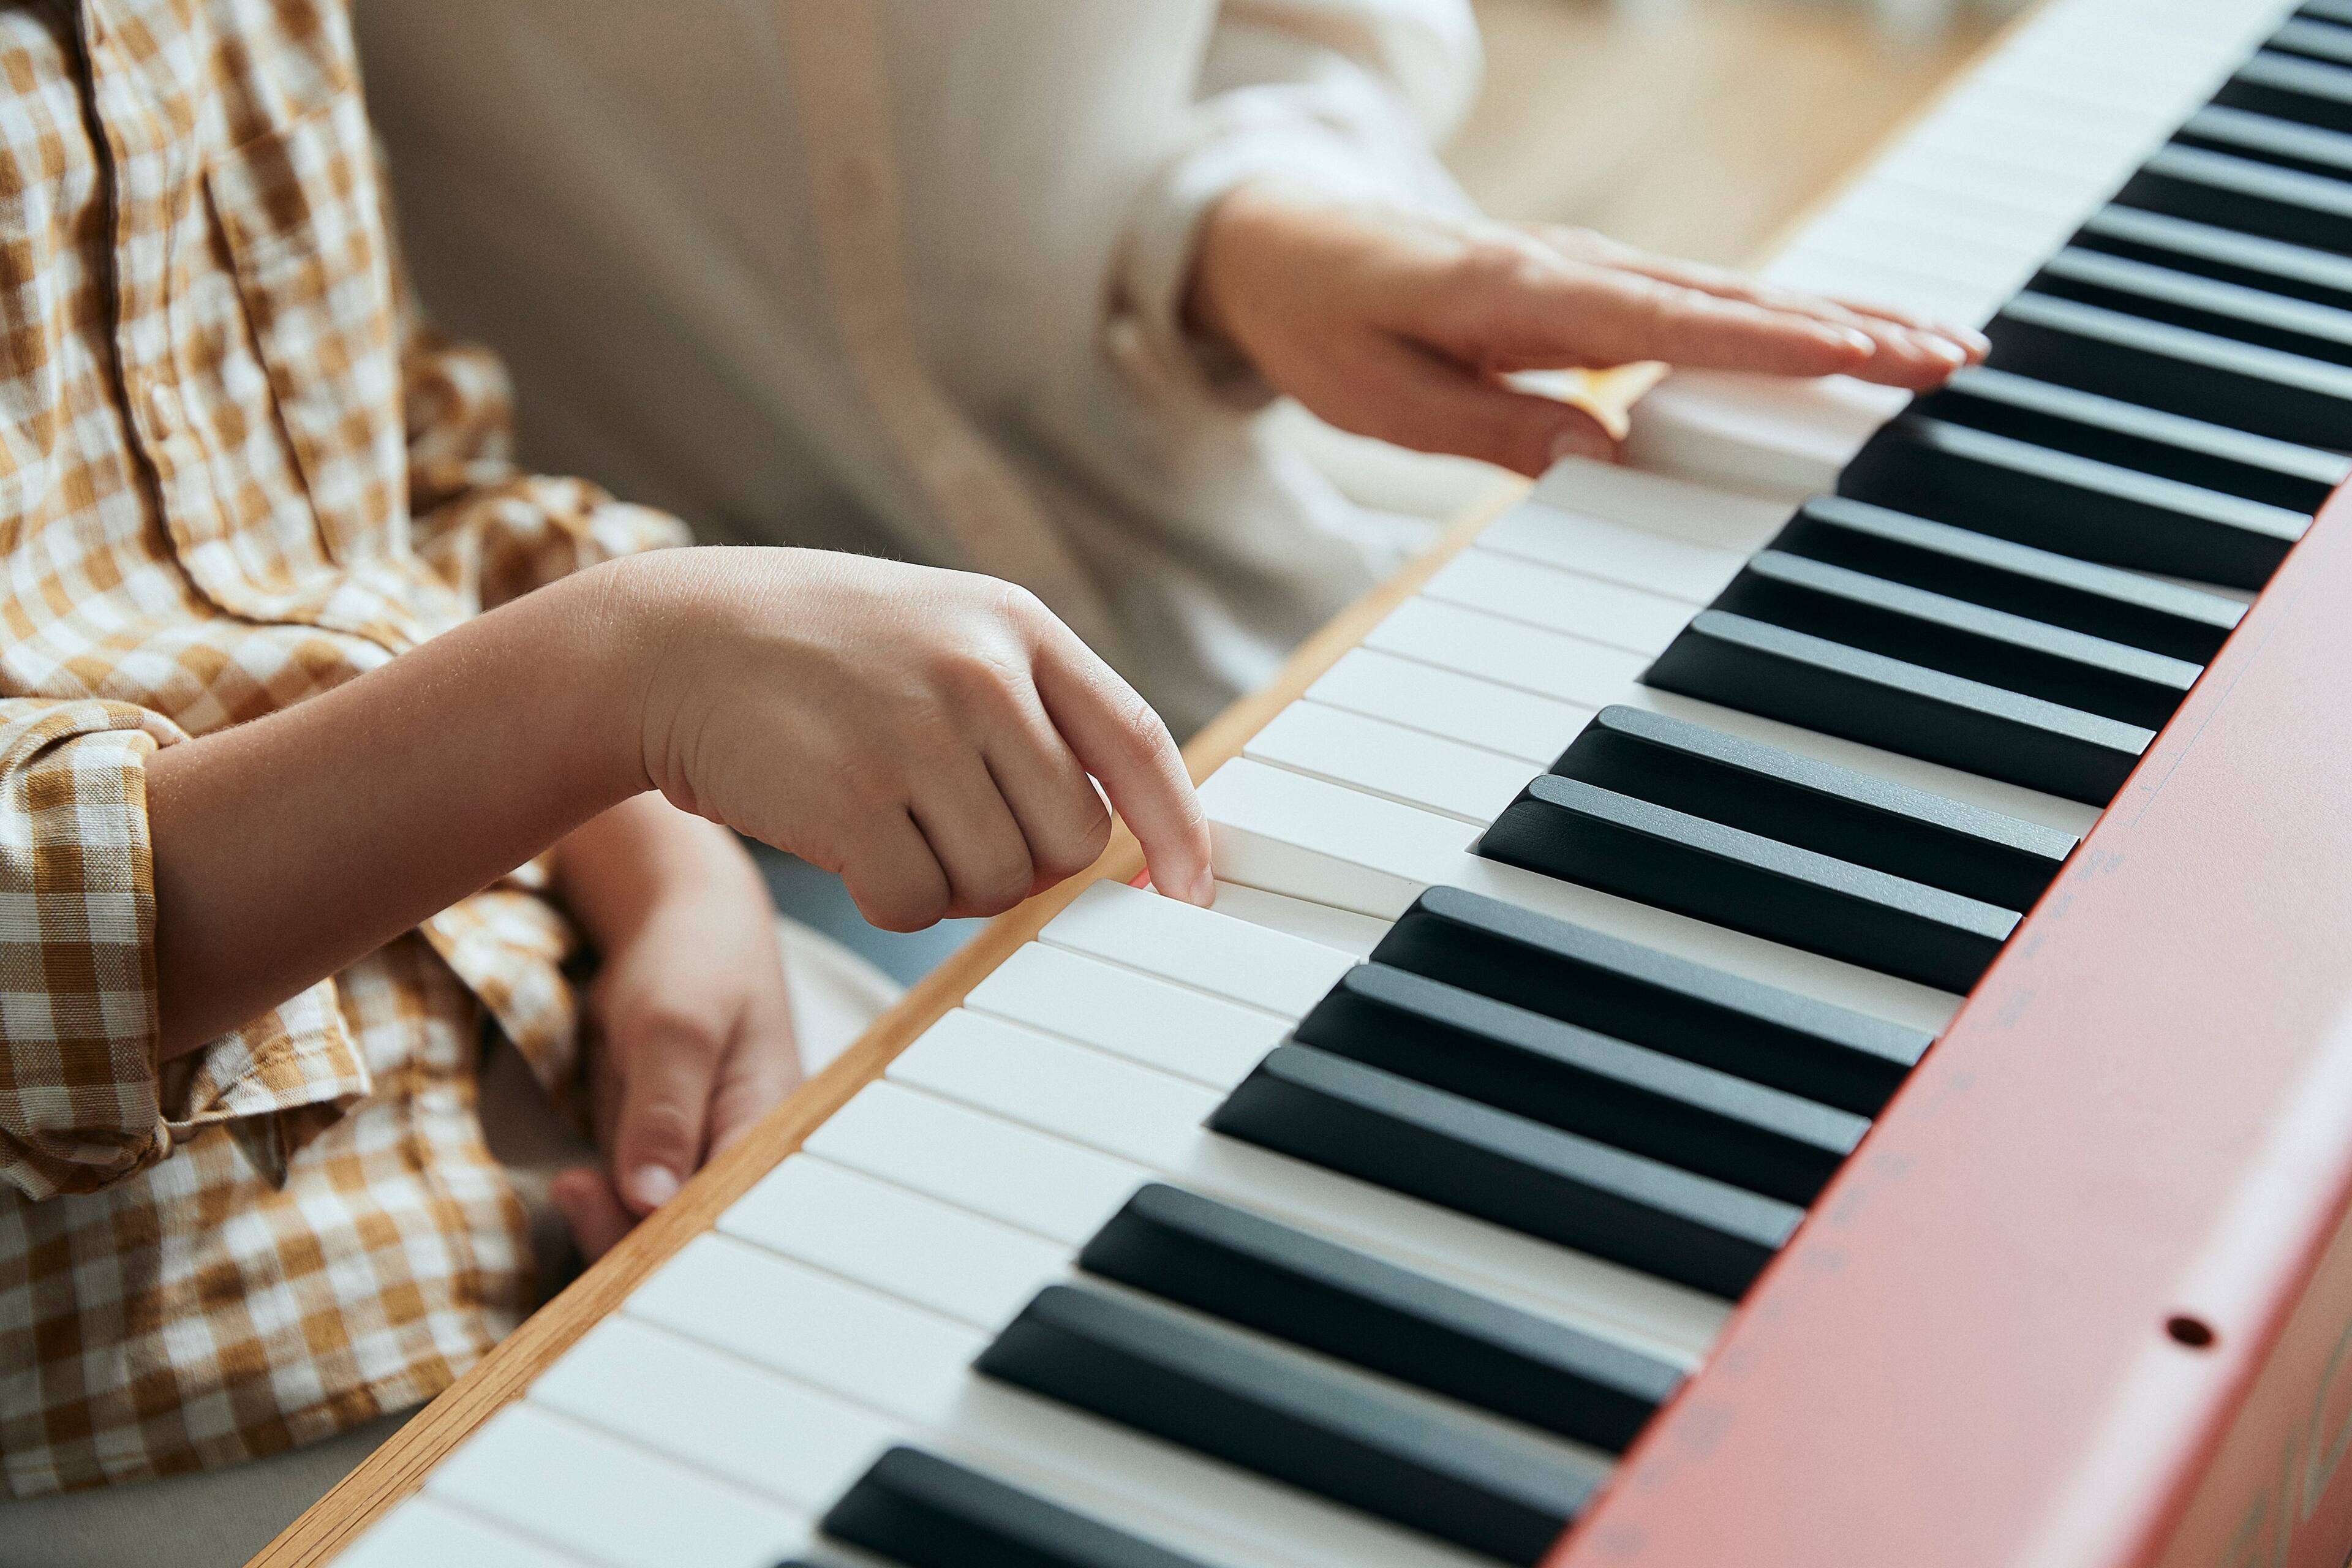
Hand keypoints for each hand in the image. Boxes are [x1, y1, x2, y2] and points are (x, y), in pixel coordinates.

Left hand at [549, 797, 799, 1259]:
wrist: (679, 927)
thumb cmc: (694, 964)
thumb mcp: (674, 1026)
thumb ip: (664, 1110)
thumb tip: (651, 1200)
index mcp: (773, 1133)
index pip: (736, 1218)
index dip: (685, 1250)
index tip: (624, 1239)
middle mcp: (746, 1160)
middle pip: (698, 1239)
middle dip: (633, 1241)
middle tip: (578, 1193)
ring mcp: (701, 1162)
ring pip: (656, 1233)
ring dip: (608, 1226)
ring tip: (574, 1187)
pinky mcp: (662, 1160)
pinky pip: (630, 1208)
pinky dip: (600, 1209)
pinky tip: (576, 1187)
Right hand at [606, 548, 1211, 930]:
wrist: (669, 645)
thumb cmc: (817, 654)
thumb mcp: (943, 632)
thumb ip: (1033, 709)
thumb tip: (1120, 833)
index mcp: (1018, 627)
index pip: (1140, 742)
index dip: (1180, 830)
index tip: (1194, 893)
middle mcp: (980, 672)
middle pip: (1072, 838)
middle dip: (1024, 861)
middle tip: (950, 827)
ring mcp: (917, 735)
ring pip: (1000, 882)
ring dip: (951, 881)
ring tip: (887, 817)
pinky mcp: (854, 801)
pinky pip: (918, 907)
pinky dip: (888, 899)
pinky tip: (845, 841)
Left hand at [1186, 182, 1989, 476]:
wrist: (1285, 244)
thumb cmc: (1328, 324)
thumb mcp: (1386, 399)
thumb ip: (1494, 427)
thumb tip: (1607, 453)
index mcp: (1524, 294)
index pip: (1673, 322)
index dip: (1775, 343)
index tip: (1866, 355)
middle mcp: (1574, 270)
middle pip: (1733, 301)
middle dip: (1847, 326)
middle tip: (1951, 356)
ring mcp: (1589, 271)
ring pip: (1732, 295)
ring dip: (1833, 318)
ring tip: (1931, 346)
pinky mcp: (1590, 285)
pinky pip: (1701, 302)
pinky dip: (1777, 319)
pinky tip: (1834, 340)